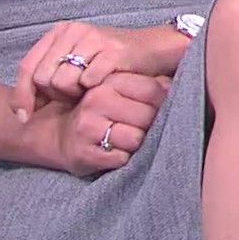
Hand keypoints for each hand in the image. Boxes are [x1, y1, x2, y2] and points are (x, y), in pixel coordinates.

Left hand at [11, 21, 185, 120]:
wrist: (152, 50)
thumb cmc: (110, 62)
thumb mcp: (75, 65)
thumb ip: (49, 78)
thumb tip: (23, 109)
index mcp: (60, 32)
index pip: (27, 67)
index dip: (21, 95)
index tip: (23, 117)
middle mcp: (73, 31)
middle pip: (43, 77)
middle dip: (54, 96)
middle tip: (72, 98)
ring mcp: (93, 39)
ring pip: (62, 81)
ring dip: (74, 94)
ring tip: (88, 92)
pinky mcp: (112, 50)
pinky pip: (88, 81)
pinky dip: (93, 90)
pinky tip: (103, 87)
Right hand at [35, 71, 170, 176]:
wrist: (61, 136)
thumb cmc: (101, 113)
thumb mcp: (121, 92)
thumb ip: (150, 86)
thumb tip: (177, 86)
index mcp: (110, 81)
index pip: (153, 90)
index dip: (162, 103)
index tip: (156, 110)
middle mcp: (97, 100)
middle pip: (147, 115)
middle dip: (149, 125)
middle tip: (138, 128)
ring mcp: (88, 126)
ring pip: (136, 138)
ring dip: (136, 143)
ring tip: (125, 140)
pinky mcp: (84, 152)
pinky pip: (121, 158)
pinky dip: (123, 158)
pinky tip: (114, 152)